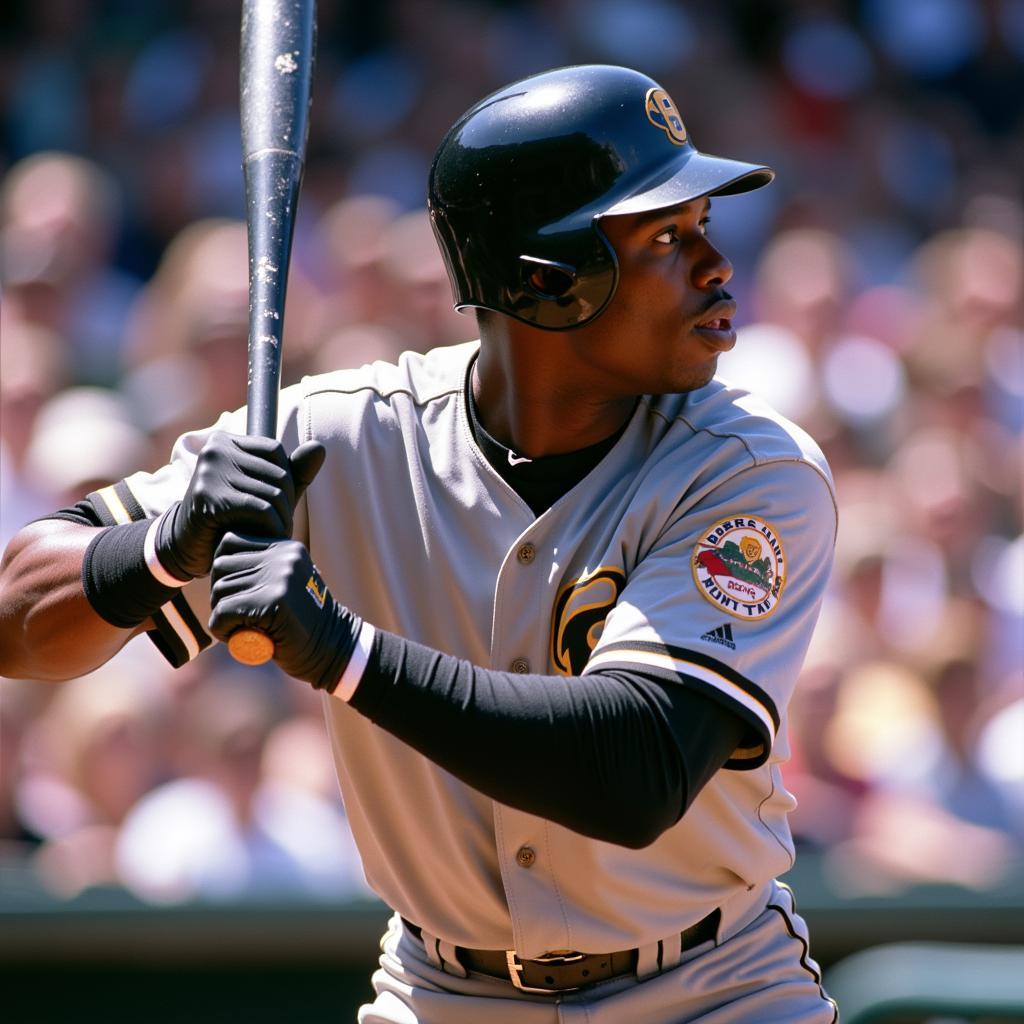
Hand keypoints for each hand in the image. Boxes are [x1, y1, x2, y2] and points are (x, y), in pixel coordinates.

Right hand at [156, 432, 324, 580]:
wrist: (189, 546)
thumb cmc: (232, 515)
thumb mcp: (265, 491)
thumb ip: (294, 471)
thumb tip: (319, 447)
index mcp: (224, 440)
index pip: (276, 450)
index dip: (286, 479)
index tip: (279, 503)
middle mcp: (214, 450)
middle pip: (278, 473)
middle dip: (285, 504)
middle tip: (280, 525)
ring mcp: (209, 472)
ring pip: (272, 493)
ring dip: (281, 520)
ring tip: (274, 535)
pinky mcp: (209, 498)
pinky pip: (261, 509)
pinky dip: (271, 528)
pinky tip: (265, 540)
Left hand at [208, 532, 359, 690]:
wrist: (333, 649)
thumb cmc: (303, 622)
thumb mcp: (287, 584)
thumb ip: (263, 569)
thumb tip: (219, 561)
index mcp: (287, 548)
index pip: (229, 542)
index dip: (224, 568)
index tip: (235, 591)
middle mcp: (284, 557)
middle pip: (221, 566)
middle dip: (220, 593)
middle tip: (236, 614)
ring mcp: (279, 578)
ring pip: (219, 591)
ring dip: (221, 614)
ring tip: (242, 627)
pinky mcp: (272, 603)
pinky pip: (222, 613)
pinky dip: (222, 630)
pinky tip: (240, 638)